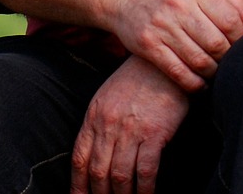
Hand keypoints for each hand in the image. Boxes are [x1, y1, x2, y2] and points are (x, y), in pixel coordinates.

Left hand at [70, 55, 188, 193]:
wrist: (165, 60)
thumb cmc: (139, 77)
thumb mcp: (109, 95)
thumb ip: (100, 122)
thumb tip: (96, 153)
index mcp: (94, 116)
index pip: (79, 159)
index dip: (78, 185)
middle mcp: (108, 125)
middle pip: (97, 172)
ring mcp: (130, 129)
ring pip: (119, 176)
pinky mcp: (154, 132)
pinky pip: (145, 170)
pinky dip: (144, 189)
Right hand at [106, 0, 242, 90]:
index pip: (230, 19)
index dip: (241, 37)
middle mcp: (179, 5)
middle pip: (216, 42)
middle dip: (229, 58)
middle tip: (232, 64)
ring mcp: (162, 26)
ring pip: (199, 60)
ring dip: (213, 73)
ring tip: (218, 75)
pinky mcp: (148, 45)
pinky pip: (177, 71)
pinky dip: (193, 83)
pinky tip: (201, 85)